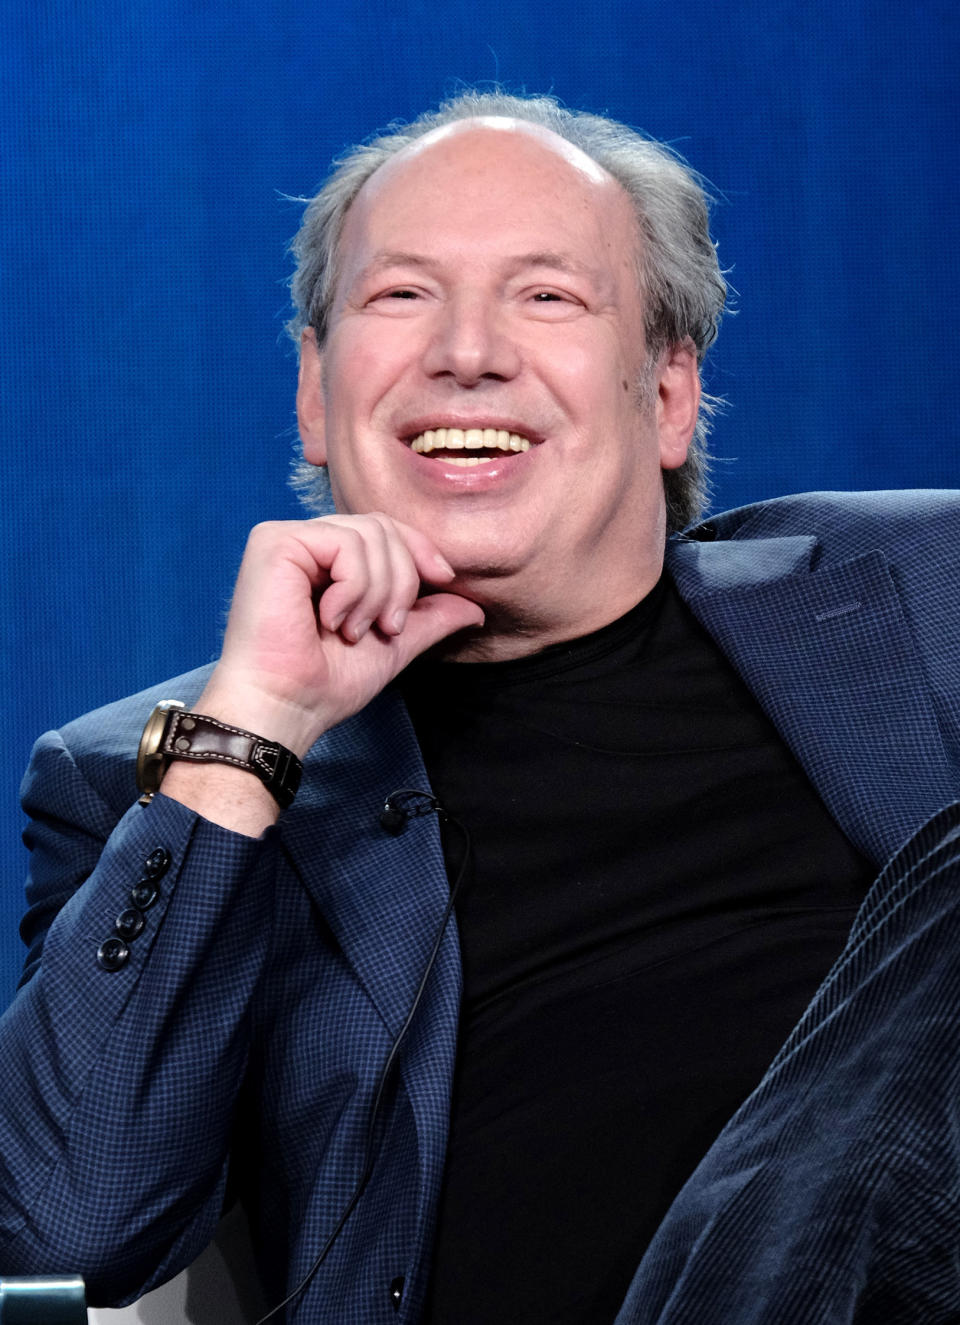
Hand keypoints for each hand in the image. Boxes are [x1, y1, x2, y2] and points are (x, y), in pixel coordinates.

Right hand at [194, 513, 482, 756]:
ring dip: (377, 592)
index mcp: (327, 560)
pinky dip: (354, 588)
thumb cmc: (325, 684)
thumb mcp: (394, 645)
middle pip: (384, 527)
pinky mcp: (274, 542)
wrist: (287, 708)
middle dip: (402, 581)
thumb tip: (476, 609)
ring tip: (354, 631)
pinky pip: (346, 544)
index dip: (421, 549)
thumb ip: (429, 619)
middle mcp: (306, 542)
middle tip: (385, 628)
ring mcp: (286, 538)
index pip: (386, 529)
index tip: (445, 579)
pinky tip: (331, 621)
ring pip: (371, 534)